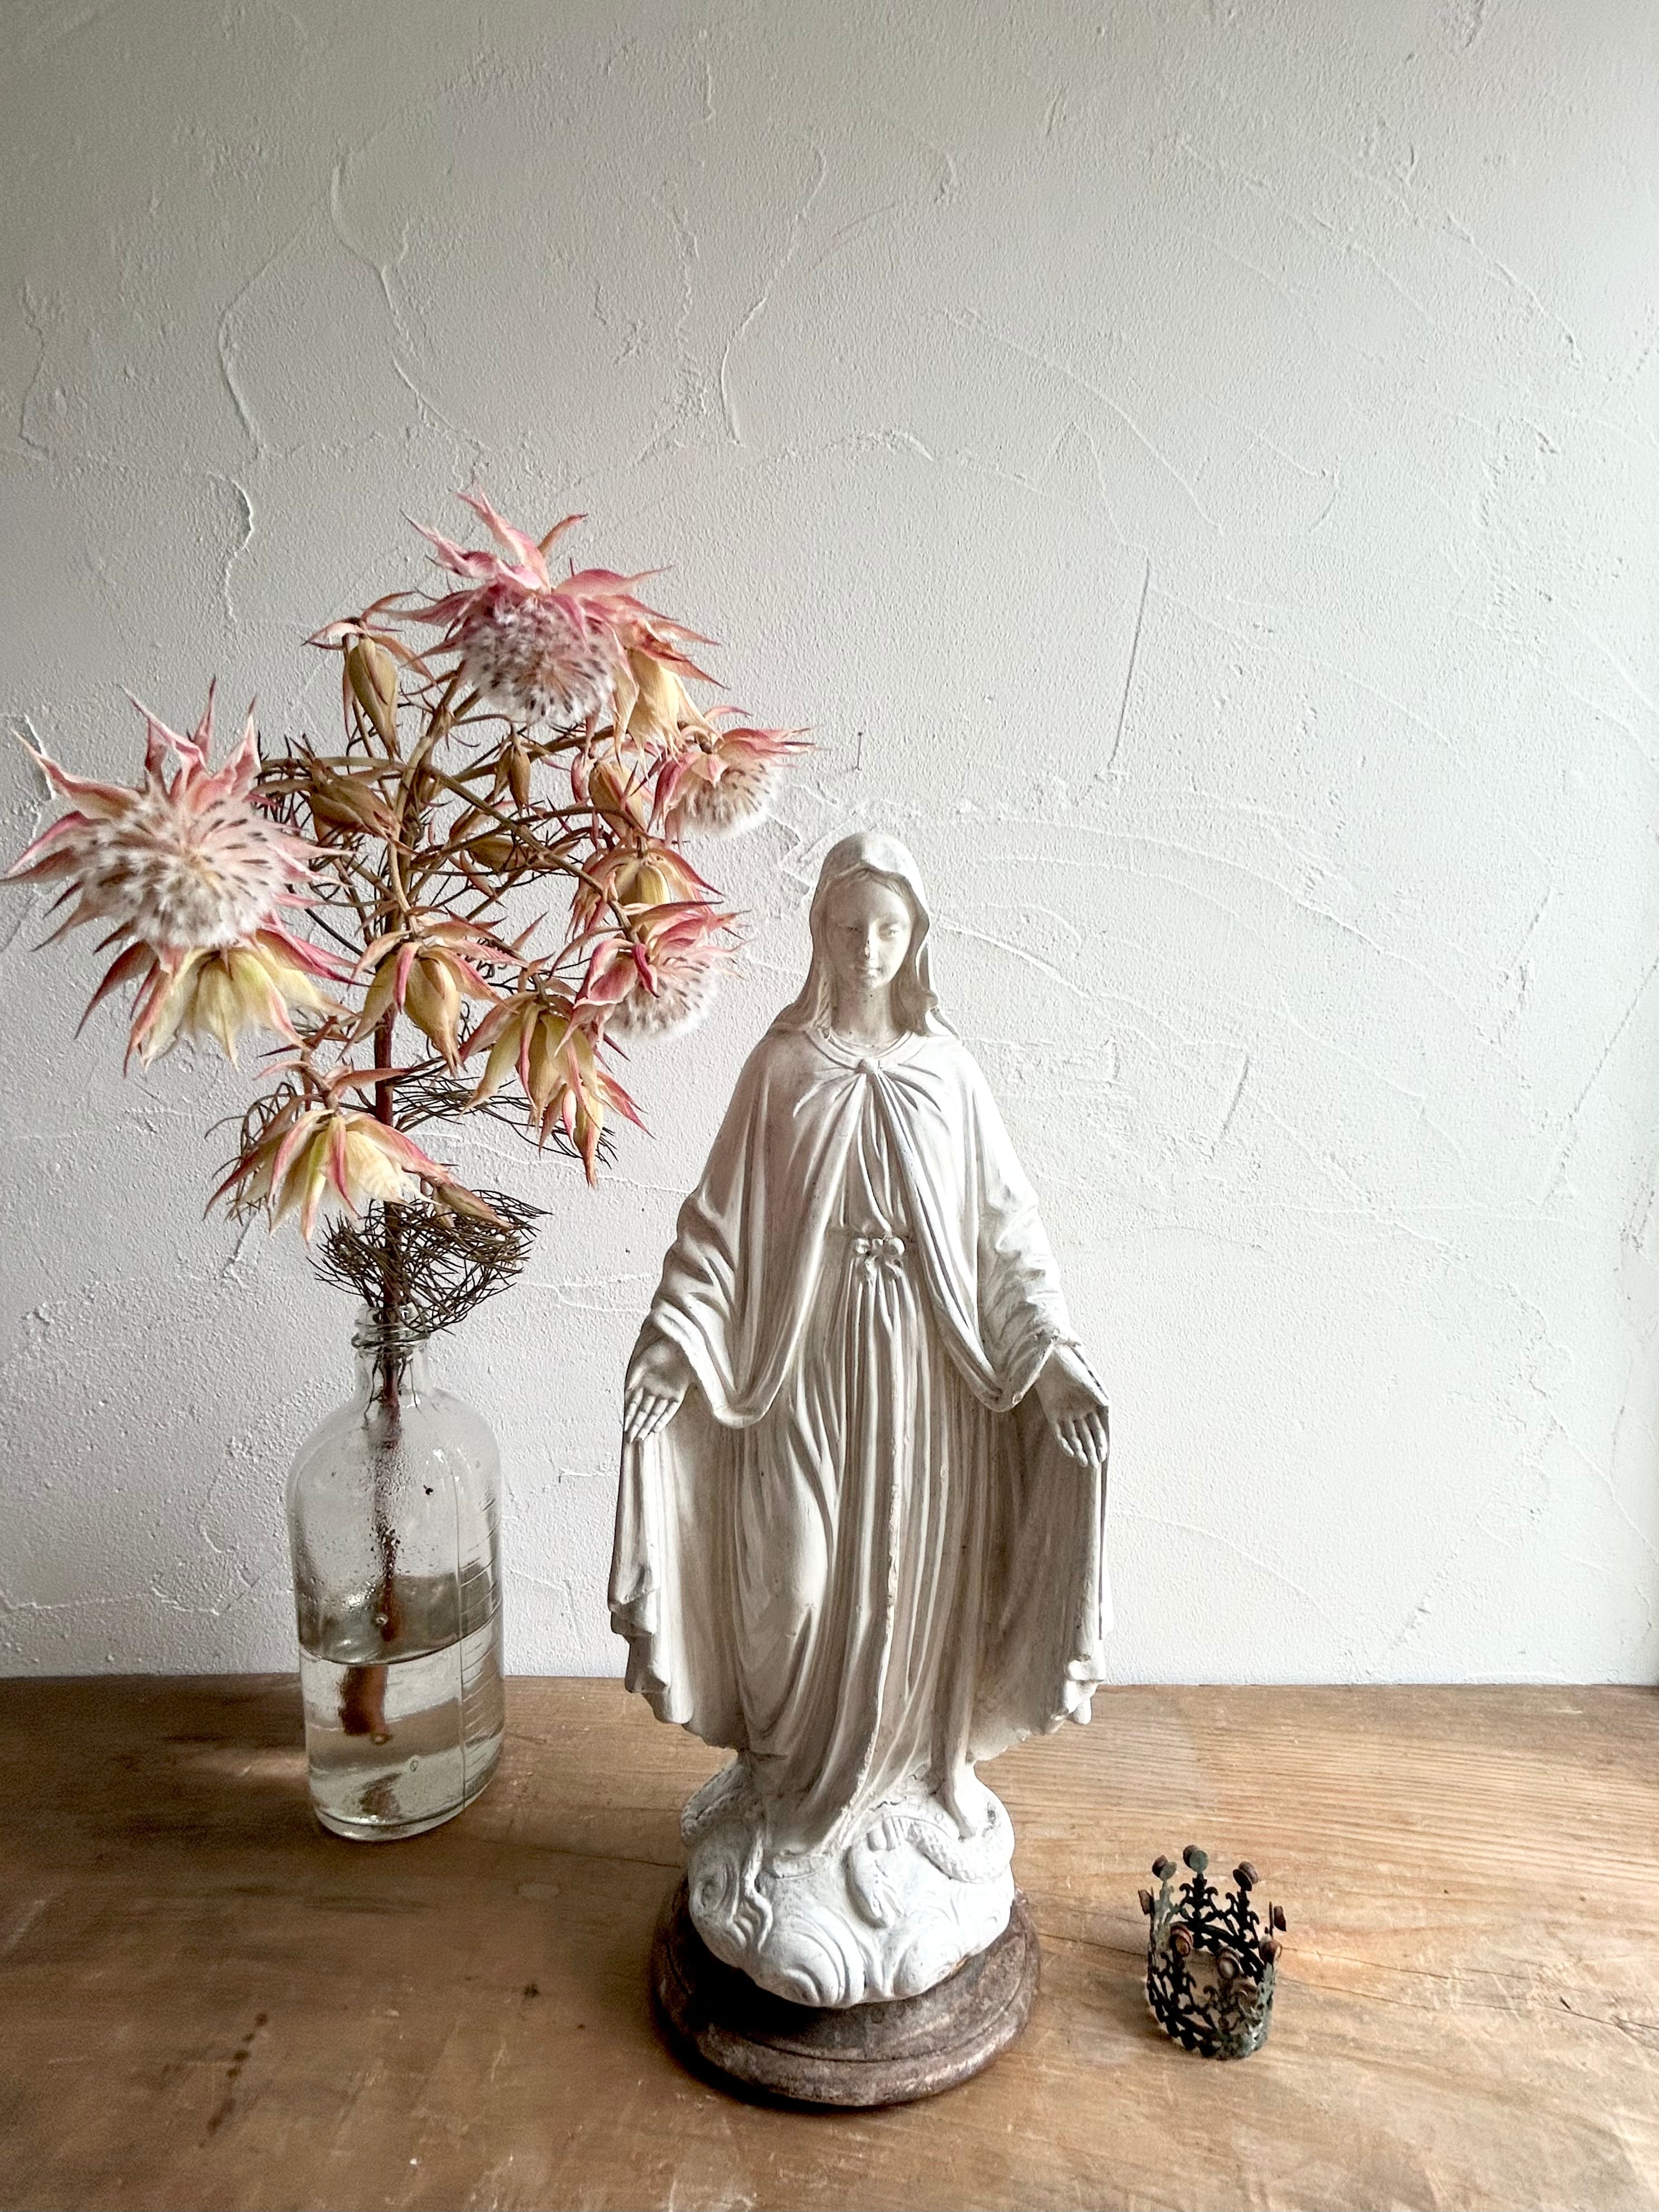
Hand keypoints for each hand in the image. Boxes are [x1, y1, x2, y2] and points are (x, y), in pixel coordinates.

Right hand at [623, 1328, 692, 1444]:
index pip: (634, 1404)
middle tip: (631, 1439)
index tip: (625, 1427)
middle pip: (644, 1412)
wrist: (679, 1343)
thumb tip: (626, 1390)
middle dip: (637, 1426)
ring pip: (654, 1414)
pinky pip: (670, 1411)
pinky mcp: (679, 1394)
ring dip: (647, 1425)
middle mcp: (654, 1391)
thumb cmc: (659, 1349)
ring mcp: (666, 1393)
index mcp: (643, 1383)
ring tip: (641, 1438)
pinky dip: (663, 1420)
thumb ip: (634, 1375)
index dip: (630, 1416)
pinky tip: (655, 1429)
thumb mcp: (643, 1360)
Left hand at [1034, 1343, 1108, 1467]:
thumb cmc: (1070, 1366)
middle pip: (1087, 1435)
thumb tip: (1106, 1401)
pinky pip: (1058, 1432)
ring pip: (1074, 1436)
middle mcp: (1079, 1410)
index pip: (1099, 1427)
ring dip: (1079, 1450)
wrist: (1048, 1359)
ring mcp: (1065, 1412)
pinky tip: (1070, 1452)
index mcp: (1091, 1403)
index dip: (1102, 1442)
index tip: (1104, 1456)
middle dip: (1092, 1450)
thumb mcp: (1083, 1379)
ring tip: (1084, 1463)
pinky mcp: (1051, 1413)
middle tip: (1094, 1465)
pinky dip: (1064, 1442)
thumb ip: (1093, 1392)